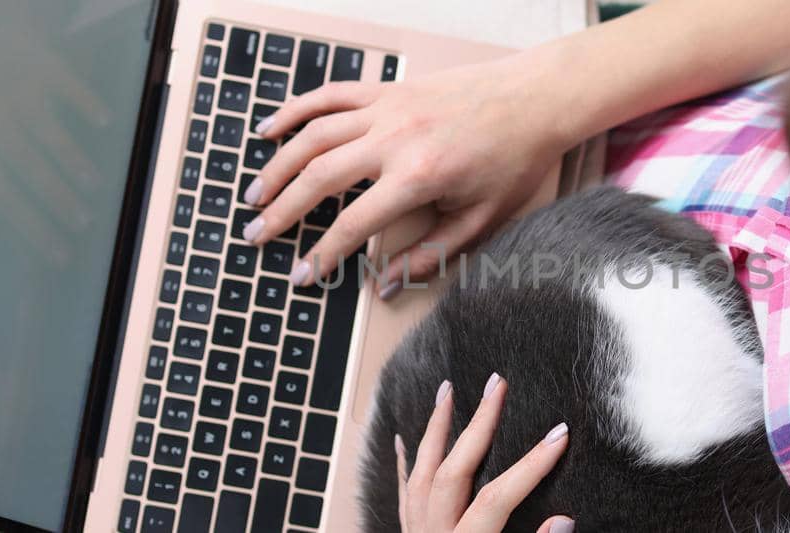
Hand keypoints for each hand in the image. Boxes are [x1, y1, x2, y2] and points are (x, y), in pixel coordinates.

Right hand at [240, 59, 574, 296]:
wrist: (535, 100)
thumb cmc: (513, 162)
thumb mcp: (481, 221)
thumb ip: (429, 255)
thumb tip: (382, 285)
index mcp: (418, 177)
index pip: (354, 224)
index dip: (321, 254)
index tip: (299, 275)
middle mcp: (394, 139)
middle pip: (319, 177)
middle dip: (282, 211)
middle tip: (256, 236)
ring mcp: (387, 109)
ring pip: (313, 135)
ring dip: (277, 166)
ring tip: (254, 196)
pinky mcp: (387, 89)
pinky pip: (329, 96)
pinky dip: (295, 111)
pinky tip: (269, 131)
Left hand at [396, 375, 572, 532]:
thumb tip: (565, 520)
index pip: (498, 499)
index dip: (530, 467)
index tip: (560, 435)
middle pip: (453, 472)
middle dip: (478, 425)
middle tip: (497, 385)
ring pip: (422, 473)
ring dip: (436, 429)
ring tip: (447, 392)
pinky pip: (402, 492)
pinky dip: (405, 462)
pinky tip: (403, 439)